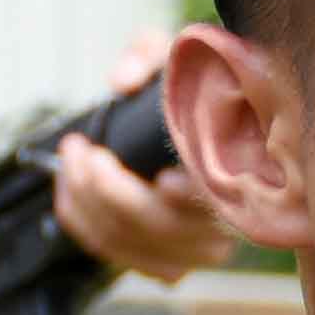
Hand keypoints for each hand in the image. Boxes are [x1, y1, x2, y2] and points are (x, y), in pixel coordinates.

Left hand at [52, 34, 240, 281]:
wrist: (195, 121)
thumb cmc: (188, 88)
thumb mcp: (171, 57)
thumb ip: (148, 54)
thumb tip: (122, 82)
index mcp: (243, 174)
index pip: (220, 202)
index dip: (186, 199)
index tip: (161, 178)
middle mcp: (228, 221)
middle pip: (162, 226)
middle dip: (110, 191)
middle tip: (83, 151)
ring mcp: (198, 248)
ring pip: (133, 244)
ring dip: (88, 205)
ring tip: (72, 160)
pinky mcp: (170, 260)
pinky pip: (119, 255)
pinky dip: (85, 224)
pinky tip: (71, 191)